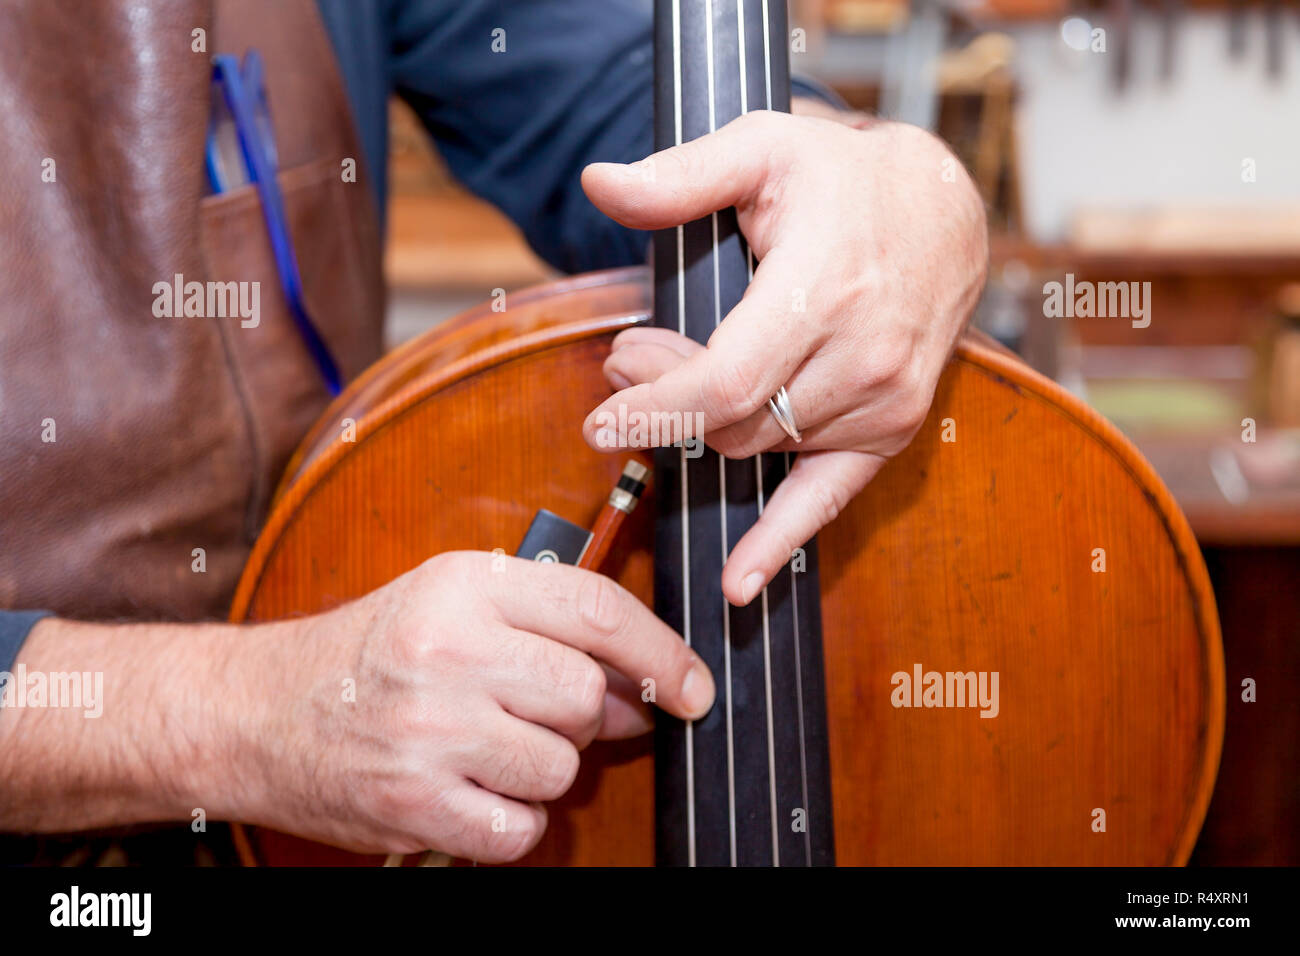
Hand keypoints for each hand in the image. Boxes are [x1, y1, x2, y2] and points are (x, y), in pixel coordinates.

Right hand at [249, 551, 712, 861]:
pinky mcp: (414, 804)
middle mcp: (448, 650)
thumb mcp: (450, 601)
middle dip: (584, 716)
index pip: (597, 610)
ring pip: (560, 765)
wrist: (259, 713)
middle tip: (541, 715)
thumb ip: (546, 627)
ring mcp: (429, 730)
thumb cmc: (369, 654)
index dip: (661, 651)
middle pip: (586, 696)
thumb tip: (647, 688)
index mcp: (464, 585)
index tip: (692, 686)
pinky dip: (512, 820)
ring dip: (544, 769)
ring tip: (490, 748)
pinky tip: (476, 790)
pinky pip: (521, 828)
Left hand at [579, 111, 987, 606]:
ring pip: (761, 450)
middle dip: (665, 407)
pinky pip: (828, 498)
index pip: (721, 384)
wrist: (942, 207)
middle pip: (733, 421)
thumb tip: (596, 181)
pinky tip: (739, 583)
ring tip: (667, 383)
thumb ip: (678, 176)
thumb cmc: (843, 178)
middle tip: (625, 364)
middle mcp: (862, 357)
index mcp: (824, 292)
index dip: (651, 410)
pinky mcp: (893, 428)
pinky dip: (782, 541)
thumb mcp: (760, 147)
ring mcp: (884, 400)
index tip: (600, 420)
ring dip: (705, 434)